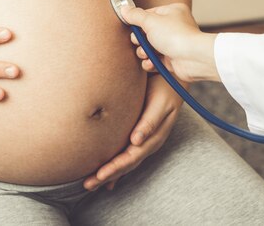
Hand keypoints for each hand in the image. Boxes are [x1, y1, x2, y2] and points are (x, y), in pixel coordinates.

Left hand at [83, 74, 183, 190]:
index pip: (131, 158)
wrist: (176, 78)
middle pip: (126, 165)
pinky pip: (126, 155)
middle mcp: (149, 143)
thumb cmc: (167, 87)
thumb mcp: (161, 104)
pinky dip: (116, 166)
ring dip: (109, 173)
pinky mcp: (140, 135)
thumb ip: (149, 122)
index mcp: (153, 137)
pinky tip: (107, 176)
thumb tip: (135, 141)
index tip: (99, 176)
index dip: (115, 168)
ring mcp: (145, 140)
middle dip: (107, 175)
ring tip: (91, 183)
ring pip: (125, 162)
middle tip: (87, 185)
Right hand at [121, 3, 218, 82]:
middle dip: (140, 40)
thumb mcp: (150, 21)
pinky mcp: (172, 59)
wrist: (193, 59)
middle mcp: (173, 27)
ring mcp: (173, 43)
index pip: (148, 14)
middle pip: (146, 32)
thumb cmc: (176, 36)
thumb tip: (124, 9)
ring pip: (149, 47)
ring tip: (147, 54)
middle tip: (140, 42)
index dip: (138, 22)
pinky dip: (151, 62)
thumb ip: (135, 16)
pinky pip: (155, 60)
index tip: (131, 28)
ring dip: (144, 52)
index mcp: (172, 12)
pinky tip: (151, 63)